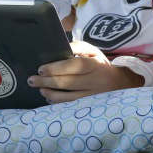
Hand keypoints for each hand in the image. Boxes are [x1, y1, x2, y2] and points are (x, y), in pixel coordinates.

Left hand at [27, 41, 143, 102]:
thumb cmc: (101, 65)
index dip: (56, 68)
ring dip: (50, 93)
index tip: (41, 69)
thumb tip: (61, 48)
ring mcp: (93, 95)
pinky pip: (71, 105)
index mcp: (95, 65)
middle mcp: (95, 81)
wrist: (120, 83)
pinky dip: (58, 102)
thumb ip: (78, 46)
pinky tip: (50, 97)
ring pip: (68, 97)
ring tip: (40, 88)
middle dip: (46, 82)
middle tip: (32, 80)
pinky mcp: (90, 105)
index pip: (75, 66)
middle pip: (67, 83)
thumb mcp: (94, 51)